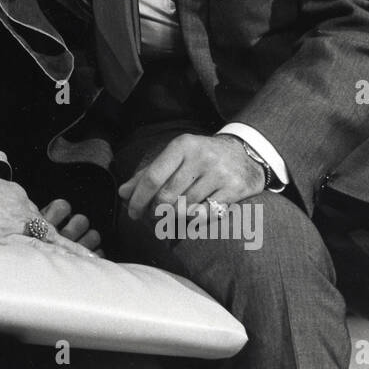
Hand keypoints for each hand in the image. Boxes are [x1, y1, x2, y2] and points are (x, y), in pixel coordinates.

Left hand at [0, 170, 93, 257]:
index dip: (74, 251)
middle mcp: (26, 209)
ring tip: (13, 232)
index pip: (56, 241)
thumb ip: (27, 246)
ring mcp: (17, 196)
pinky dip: (14, 211)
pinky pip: (17, 202)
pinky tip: (1, 215)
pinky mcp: (7, 188)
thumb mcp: (0, 239)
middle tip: (58, 245)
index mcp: (27, 224)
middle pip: (45, 227)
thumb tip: (50, 253)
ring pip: (29, 215)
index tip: (93, 257)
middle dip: (52, 237)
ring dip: (28, 224)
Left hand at [118, 134, 264, 221]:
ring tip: (170, 218)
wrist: (245, 154)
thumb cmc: (202, 157)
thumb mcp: (176, 157)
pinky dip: (192, 222)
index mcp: (182, 146)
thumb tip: (123, 193)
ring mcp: (219, 174)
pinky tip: (189, 219)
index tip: (132, 213)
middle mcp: (201, 157)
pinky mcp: (234, 190)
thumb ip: (149, 174)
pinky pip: (205, 215)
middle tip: (153, 217)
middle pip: (167, 196)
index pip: (153, 177)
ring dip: (172, 219)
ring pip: (184, 208)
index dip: (138, 199)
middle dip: (155, 212)